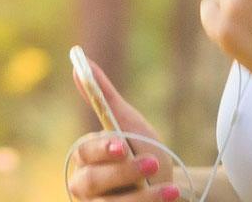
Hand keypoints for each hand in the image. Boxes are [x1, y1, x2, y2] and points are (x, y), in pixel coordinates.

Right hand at [66, 60, 181, 200]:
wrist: (169, 188)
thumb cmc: (143, 151)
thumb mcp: (128, 123)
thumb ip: (103, 96)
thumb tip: (81, 62)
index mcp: (84, 158)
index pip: (84, 153)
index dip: (102, 149)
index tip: (122, 145)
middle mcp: (84, 187)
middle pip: (92, 182)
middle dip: (123, 173)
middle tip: (153, 162)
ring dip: (142, 198)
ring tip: (170, 190)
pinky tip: (169, 200)